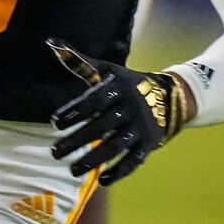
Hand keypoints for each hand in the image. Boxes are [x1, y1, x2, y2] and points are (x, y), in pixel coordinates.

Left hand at [48, 40, 194, 182]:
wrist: (171, 95)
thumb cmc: (128, 83)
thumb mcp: (108, 71)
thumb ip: (79, 62)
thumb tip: (51, 43)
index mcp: (118, 89)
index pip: (93, 101)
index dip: (73, 111)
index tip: (54, 123)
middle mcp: (130, 108)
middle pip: (101, 127)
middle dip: (77, 140)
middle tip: (55, 152)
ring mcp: (141, 127)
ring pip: (116, 146)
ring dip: (94, 160)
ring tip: (73, 170)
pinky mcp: (150, 143)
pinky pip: (135, 160)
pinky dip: (120, 172)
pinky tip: (103, 181)